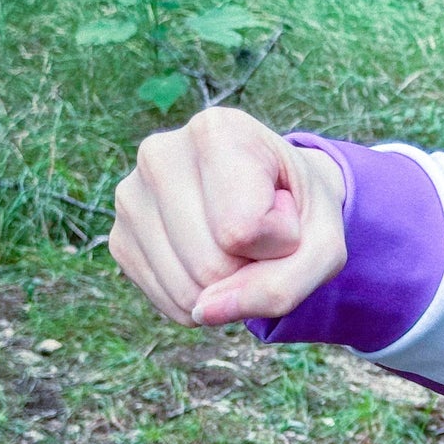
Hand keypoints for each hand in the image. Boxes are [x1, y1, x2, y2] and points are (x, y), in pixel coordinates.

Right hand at [110, 106, 346, 326]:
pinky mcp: (119, 238)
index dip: (280, 240)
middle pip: (210, 265)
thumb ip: (282, 287)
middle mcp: (159, 153)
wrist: (275, 199)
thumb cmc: (301, 215)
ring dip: (228, 286)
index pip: (243, 230)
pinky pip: (171, 303)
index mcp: (217, 131)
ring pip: (187, 290)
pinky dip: (205, 299)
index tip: (282, 208)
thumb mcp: (323, 247)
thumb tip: (202, 313)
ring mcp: (130, 196)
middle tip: (260, 230)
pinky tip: (211, 256)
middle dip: (252, 267)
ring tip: (237, 241)